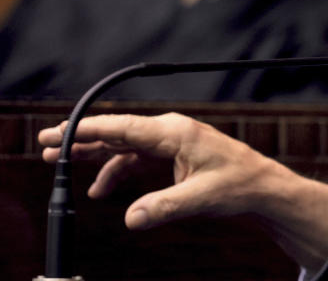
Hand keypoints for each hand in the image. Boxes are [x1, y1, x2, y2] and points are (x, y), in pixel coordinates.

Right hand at [38, 112, 327, 269]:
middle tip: (46, 144)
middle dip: (82, 138)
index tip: (60, 132)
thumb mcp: (201, 199)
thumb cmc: (239, 186)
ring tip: (62, 165)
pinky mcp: (174, 156)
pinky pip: (136, 158)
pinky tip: (100, 188)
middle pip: (118, 131)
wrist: (263, 189)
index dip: (88, 130)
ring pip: (124, 145)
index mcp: (176, 132)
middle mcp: (171, 132)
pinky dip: (116, 171)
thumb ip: (164, 207)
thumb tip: (131, 218)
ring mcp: (172, 143)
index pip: (123, 127)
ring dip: (95, 155)